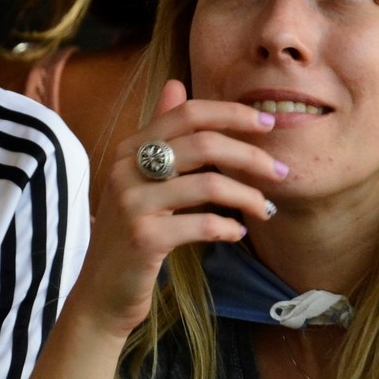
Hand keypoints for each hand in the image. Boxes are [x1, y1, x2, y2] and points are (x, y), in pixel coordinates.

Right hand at [74, 80, 283, 336]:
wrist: (99, 295)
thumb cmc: (128, 236)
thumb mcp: (139, 179)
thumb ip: (159, 134)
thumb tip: (175, 83)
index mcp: (129, 150)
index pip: (187, 114)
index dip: (232, 113)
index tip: (268, 122)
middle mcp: (127, 170)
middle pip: (203, 144)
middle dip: (251, 155)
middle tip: (279, 171)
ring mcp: (133, 204)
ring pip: (209, 185)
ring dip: (248, 196)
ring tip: (266, 209)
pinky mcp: (144, 238)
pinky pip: (202, 224)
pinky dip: (228, 227)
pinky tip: (238, 233)